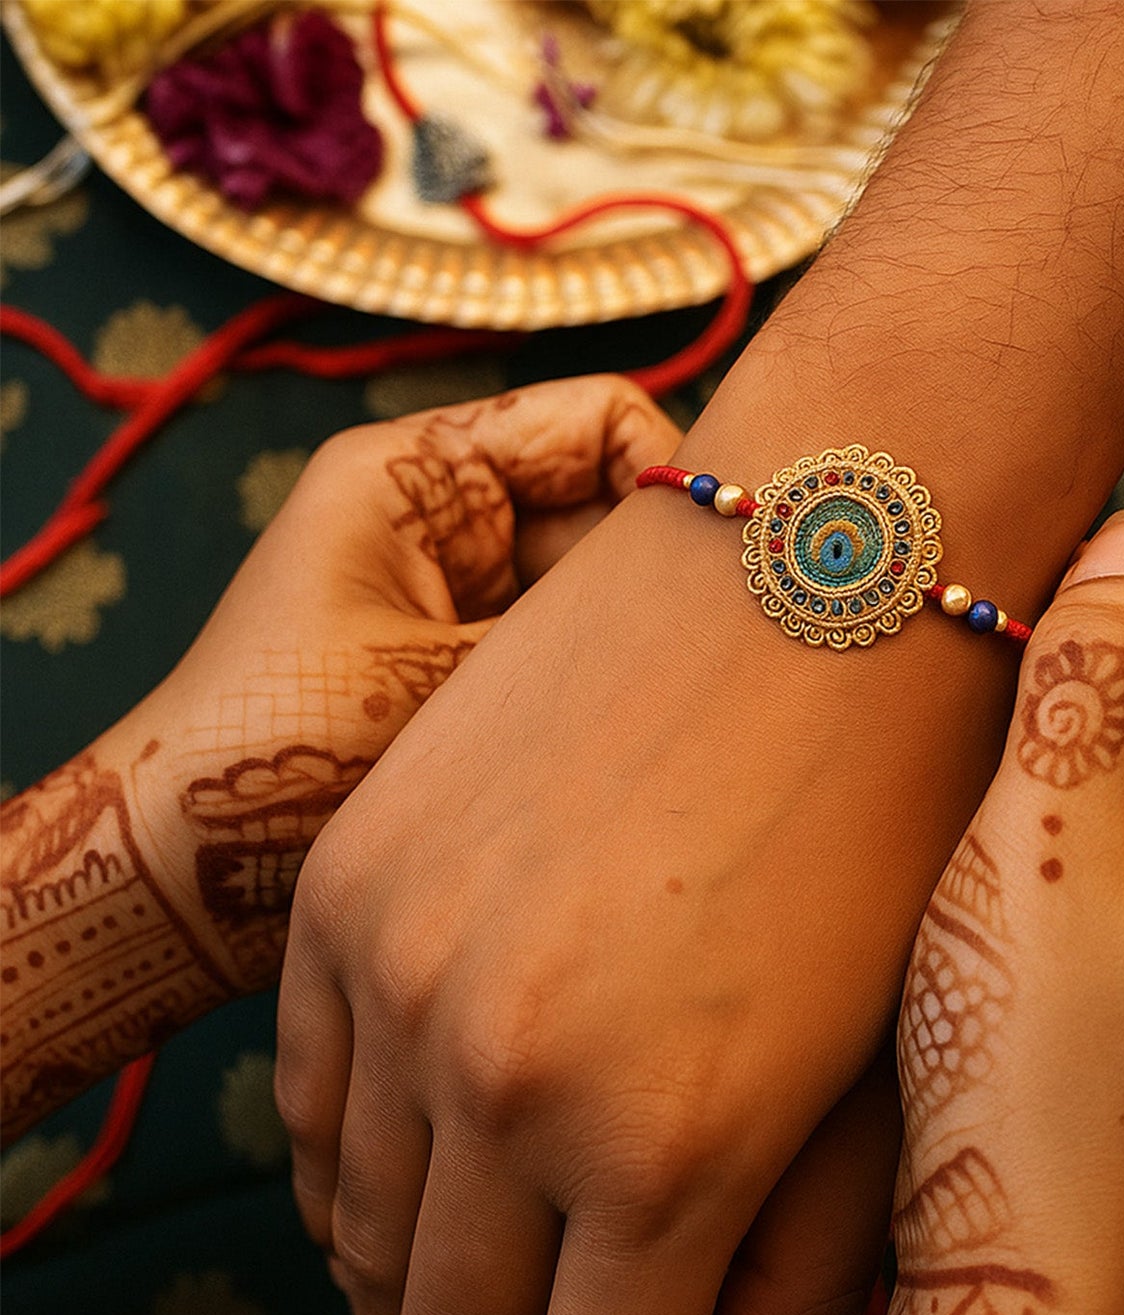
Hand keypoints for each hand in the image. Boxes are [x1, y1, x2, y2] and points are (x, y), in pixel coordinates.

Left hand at [1, 375, 674, 1141]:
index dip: (675, 474)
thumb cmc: (276, 757)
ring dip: (636, 645)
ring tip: (680, 711)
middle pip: (611, 510)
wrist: (187, 879)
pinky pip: (569, 657)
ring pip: (599, 593)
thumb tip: (710, 596)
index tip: (727, 564)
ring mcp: (467, 600)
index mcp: (423, 476)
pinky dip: (604, 693)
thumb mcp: (434, 677)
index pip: (597, 422)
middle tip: (731, 651)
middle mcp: (452, 524)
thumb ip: (572, 628)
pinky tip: (639, 747)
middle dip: (665, 576)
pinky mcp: (476, 672)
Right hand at [849, 513, 1123, 1314]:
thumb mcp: (1048, 828)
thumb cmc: (1042, 1053)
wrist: (1038, 1237)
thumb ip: (1094, 661)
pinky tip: (1009, 820)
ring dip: (1089, 702)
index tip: (1052, 599)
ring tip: (996, 762)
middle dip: (1119, 627)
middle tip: (1004, 683)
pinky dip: (1086, 769)